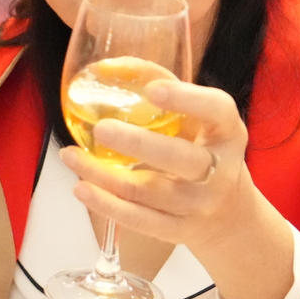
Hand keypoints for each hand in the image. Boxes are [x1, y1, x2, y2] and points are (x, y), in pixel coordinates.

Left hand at [64, 79, 292, 298]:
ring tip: (70, 156)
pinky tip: (81, 188)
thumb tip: (110, 68)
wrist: (229, 214)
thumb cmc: (203, 151)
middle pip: (180, 158)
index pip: (217, 111)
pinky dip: (107, 205)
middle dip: (138, 144)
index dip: (187, 100)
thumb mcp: (200, 123)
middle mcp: (220, 170)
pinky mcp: (180, 230)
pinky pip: (140, 220)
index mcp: (228, 132)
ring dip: (104, 175)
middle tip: (101, 129)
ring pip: (149, 191)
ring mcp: (200, 204)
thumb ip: (167, 95)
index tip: (152, 90)